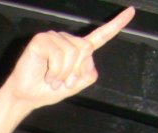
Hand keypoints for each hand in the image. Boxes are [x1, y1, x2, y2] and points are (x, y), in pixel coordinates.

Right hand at [6, 7, 134, 109]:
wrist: (26, 96)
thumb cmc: (46, 90)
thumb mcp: (74, 86)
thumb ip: (88, 75)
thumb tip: (88, 63)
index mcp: (77, 50)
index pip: (99, 37)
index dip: (115, 25)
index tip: (131, 12)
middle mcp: (66, 40)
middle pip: (85, 50)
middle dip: (75, 71)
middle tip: (62, 83)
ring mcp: (54, 38)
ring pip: (72, 53)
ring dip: (63, 73)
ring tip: (52, 80)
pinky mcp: (42, 40)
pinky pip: (58, 54)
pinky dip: (55, 70)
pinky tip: (47, 75)